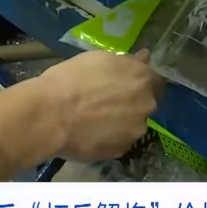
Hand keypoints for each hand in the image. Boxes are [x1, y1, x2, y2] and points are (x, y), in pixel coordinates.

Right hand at [38, 49, 163, 161]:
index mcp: (142, 78)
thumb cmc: (70, 79)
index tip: (128, 84)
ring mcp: (136, 130)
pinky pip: (119, 141)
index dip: (141, 82)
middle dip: (132, 102)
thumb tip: (143, 57)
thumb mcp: (98, 59)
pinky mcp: (122, 150)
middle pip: (145, 103)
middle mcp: (146, 104)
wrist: (50, 115)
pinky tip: (91, 134)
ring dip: (121, 122)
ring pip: (133, 124)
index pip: (155, 81)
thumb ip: (126, 61)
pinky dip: (110, 138)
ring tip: (95, 121)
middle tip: (106, 102)